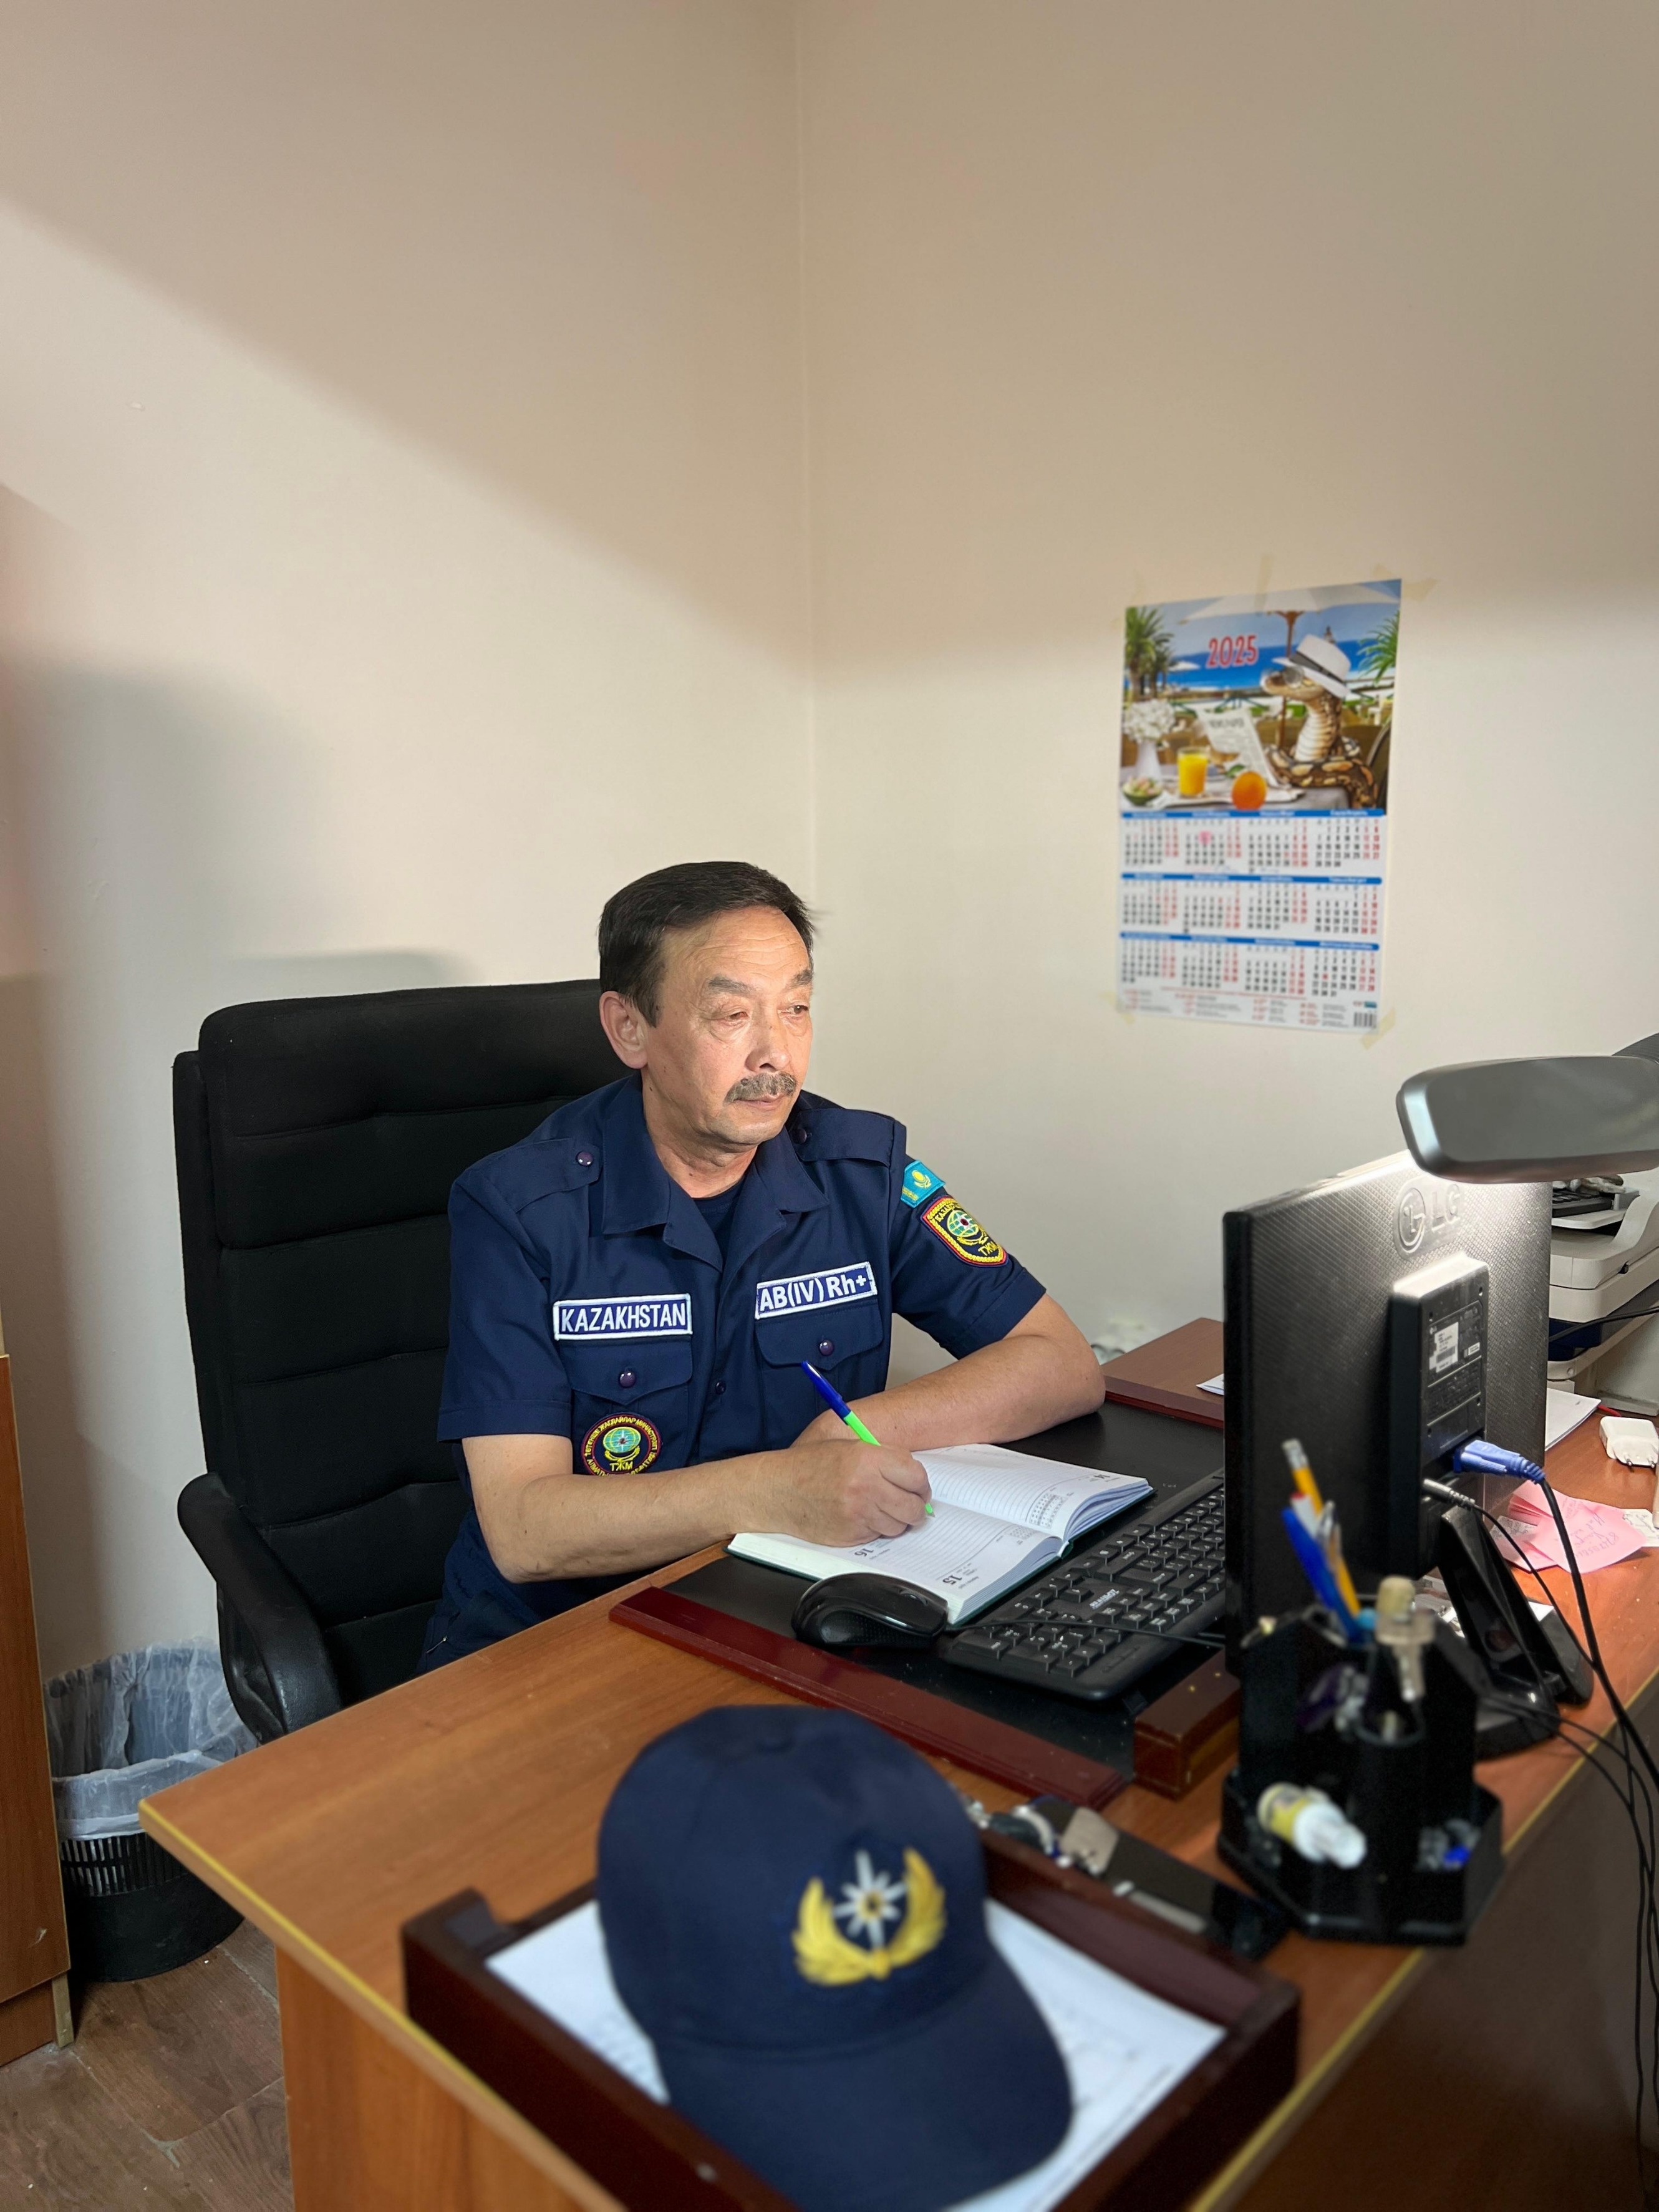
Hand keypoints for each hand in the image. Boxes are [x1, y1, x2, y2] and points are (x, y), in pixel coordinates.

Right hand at [741, 1437, 931, 1544]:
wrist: (779, 1490)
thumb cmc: (812, 1465)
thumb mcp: (850, 1447)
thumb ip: (885, 1459)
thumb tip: (917, 1480)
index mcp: (869, 1459)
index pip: (917, 1477)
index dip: (921, 1484)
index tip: (918, 1487)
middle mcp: (866, 1487)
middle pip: (913, 1507)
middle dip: (915, 1506)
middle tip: (908, 1502)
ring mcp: (859, 1514)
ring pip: (899, 1526)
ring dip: (895, 1520)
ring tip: (879, 1508)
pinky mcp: (851, 1535)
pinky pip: (878, 1535)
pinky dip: (875, 1528)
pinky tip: (860, 1516)